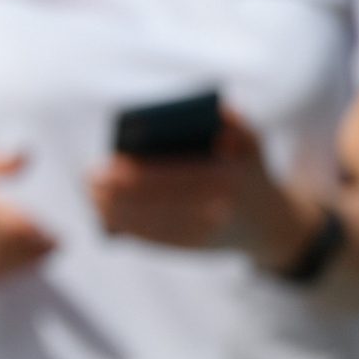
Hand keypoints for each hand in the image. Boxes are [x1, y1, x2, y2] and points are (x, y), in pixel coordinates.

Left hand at [90, 109, 303, 264]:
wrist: (268, 223)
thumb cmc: (248, 169)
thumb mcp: (251, 141)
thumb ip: (233, 122)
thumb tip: (208, 108)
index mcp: (227, 177)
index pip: (175, 176)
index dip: (138, 174)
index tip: (109, 165)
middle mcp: (216, 209)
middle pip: (156, 202)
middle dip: (117, 193)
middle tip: (89, 179)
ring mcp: (203, 233)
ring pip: (150, 224)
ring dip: (114, 211)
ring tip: (91, 195)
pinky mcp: (191, 249)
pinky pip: (154, 239)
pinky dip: (127, 227)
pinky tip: (106, 214)